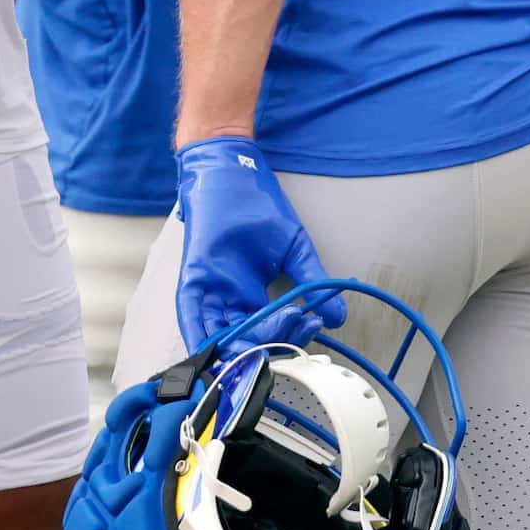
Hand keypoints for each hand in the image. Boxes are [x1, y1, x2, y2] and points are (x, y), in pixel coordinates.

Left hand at [173, 135, 345, 352]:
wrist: (235, 174)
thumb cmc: (261, 208)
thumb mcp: (295, 249)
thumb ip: (312, 282)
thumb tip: (338, 316)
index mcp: (254, 295)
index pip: (271, 330)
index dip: (291, 334)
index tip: (312, 325)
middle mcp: (231, 298)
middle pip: (246, 339)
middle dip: (268, 344)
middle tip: (289, 333)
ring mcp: (211, 288)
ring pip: (219, 333)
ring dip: (235, 348)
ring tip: (253, 355)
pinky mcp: (193, 276)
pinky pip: (191, 313)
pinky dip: (198, 333)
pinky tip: (209, 350)